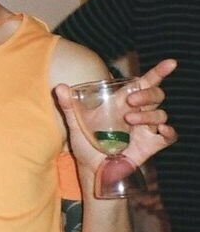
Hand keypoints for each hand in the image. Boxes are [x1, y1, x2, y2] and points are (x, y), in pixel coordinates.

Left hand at [55, 59, 177, 173]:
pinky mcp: (151, 144)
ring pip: (160, 114)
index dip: (158, 72)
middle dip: (147, 94)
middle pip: (155, 95)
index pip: (144, 83)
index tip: (171, 63)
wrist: (91, 169)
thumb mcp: (75, 124)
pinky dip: (168, 132)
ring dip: (148, 114)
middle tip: (131, 100)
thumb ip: (68, 105)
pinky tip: (161, 130)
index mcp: (122, 103)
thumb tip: (59, 87)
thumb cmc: (86, 144)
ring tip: (129, 119)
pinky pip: (168, 136)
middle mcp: (138, 113)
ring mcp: (146, 129)